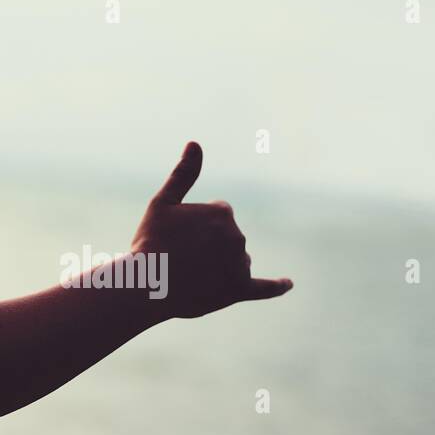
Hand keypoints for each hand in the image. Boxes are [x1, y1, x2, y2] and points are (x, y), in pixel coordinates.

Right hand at [131, 142, 292, 318]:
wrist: (146, 286)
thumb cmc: (150, 243)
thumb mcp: (162, 203)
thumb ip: (183, 174)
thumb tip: (196, 143)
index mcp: (223, 212)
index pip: (217, 217)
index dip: (194, 227)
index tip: (176, 237)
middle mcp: (237, 237)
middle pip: (227, 239)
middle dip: (207, 246)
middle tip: (180, 258)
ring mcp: (240, 265)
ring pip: (235, 261)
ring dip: (218, 266)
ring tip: (190, 276)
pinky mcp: (239, 291)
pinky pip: (264, 288)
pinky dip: (276, 287)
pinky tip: (288, 284)